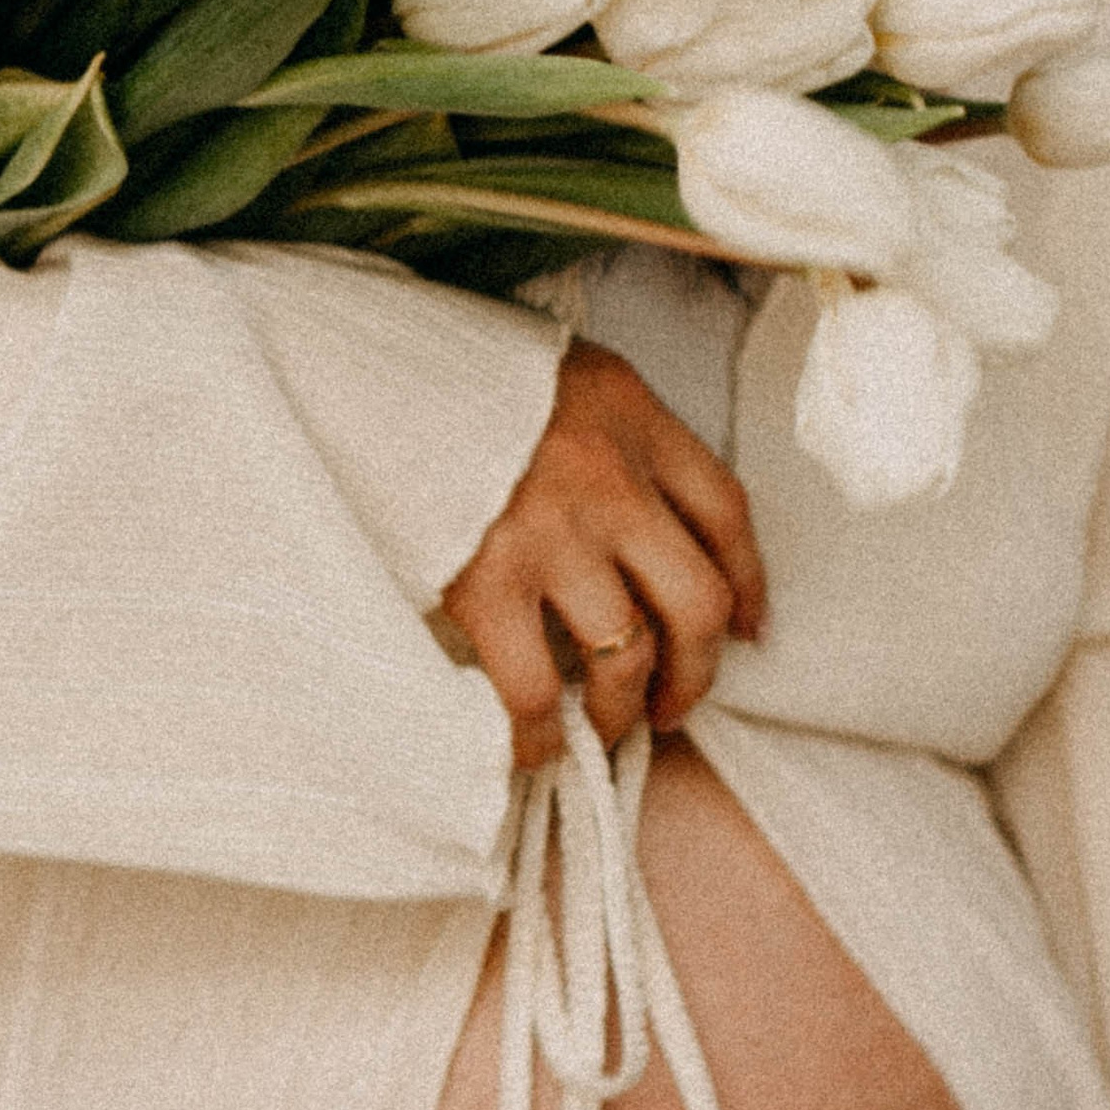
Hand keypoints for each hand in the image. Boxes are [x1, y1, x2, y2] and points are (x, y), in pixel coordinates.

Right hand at [440, 339, 763, 770]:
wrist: (361, 363)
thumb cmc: (454, 371)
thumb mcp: (557, 373)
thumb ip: (605, 432)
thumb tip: (633, 523)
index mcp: (632, 417)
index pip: (725, 513)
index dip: (749, 583)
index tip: (745, 628)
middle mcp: (610, 480)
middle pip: (698, 600)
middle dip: (697, 671)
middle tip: (673, 702)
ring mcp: (552, 536)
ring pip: (627, 656)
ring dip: (621, 710)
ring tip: (603, 727)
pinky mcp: (485, 582)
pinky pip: (535, 689)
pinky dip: (539, 734)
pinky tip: (532, 745)